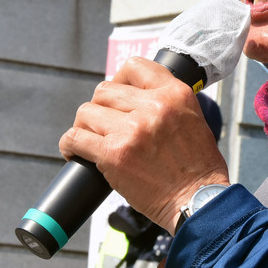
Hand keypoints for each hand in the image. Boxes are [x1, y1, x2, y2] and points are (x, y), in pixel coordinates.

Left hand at [58, 56, 229, 233]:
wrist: (198, 200)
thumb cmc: (198, 167)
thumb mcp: (193, 119)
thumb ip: (167, 103)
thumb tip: (135, 96)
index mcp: (175, 94)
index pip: (134, 67)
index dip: (119, 79)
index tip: (116, 94)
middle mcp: (153, 106)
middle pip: (105, 90)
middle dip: (100, 108)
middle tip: (104, 125)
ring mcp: (132, 129)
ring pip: (86, 112)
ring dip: (85, 126)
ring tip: (91, 140)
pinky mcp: (114, 154)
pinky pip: (76, 138)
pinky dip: (70, 145)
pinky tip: (75, 152)